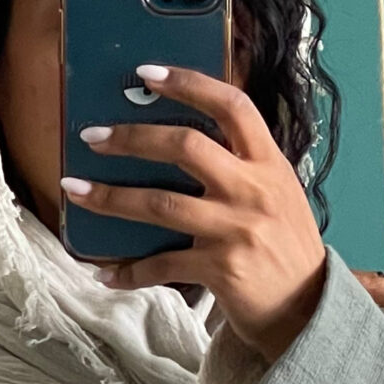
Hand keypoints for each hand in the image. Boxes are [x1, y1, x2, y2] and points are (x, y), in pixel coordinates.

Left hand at [62, 65, 328, 363]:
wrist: (308, 309)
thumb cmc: (286, 247)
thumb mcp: (277, 194)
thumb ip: (242, 166)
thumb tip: (181, 142)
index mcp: (269, 164)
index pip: (232, 107)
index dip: (190, 83)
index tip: (147, 74)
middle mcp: (253, 190)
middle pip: (185, 146)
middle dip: (132, 137)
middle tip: (93, 136)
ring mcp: (236, 230)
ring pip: (161, 204)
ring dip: (111, 197)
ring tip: (75, 190)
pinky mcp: (220, 269)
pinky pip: (162, 265)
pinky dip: (129, 270)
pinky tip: (105, 272)